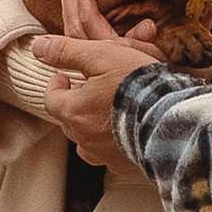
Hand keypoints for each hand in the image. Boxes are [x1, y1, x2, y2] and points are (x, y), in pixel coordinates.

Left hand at [37, 0, 161, 167]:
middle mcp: (83, 137)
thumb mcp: (101, 55)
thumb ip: (67, 51)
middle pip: (68, 120)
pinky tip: (126, 130)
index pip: (51, 99)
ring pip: (86, 141)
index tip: (65, 76)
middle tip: (87, 89)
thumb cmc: (138, 84)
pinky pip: (110, 155)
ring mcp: (104, 155)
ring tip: (105, 112)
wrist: (173, 119)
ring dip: (90, 126)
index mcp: (73, 110)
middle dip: (74, 103)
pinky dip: (112, 143)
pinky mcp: (125, 165)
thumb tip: (38, 46)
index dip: (56, 85)